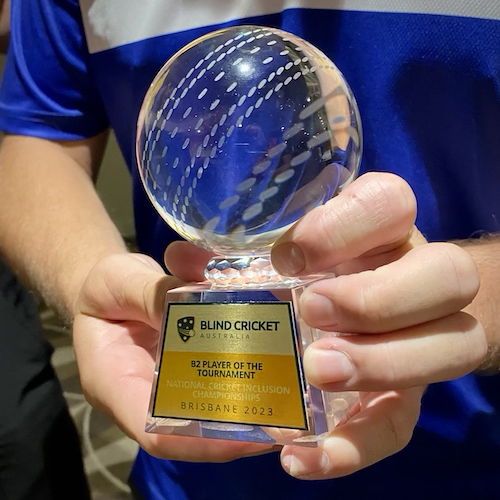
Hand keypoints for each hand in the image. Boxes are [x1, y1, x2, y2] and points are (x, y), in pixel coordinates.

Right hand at [73, 253, 272, 460]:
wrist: (110, 285)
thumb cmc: (104, 285)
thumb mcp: (118, 281)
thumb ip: (152, 292)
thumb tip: (195, 301)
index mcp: (114, 382)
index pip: (157, 432)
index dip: (204, 441)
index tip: (252, 435)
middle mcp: (144, 393)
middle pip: (193, 428)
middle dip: (240, 428)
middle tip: (288, 419)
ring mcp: (168, 383)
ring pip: (210, 407)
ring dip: (250, 406)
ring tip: (291, 399)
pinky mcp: (186, 366)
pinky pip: (215, 379)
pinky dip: (243, 374)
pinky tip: (276, 361)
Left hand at [166, 172, 486, 477]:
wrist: (356, 314)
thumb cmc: (307, 273)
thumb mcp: (269, 255)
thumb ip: (231, 256)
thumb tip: (181, 259)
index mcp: (382, 227)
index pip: (392, 203)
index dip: (346, 227)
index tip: (288, 256)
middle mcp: (416, 274)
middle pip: (447, 274)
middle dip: (378, 297)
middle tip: (312, 311)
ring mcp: (423, 334)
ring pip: (452, 345)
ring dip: (383, 364)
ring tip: (316, 371)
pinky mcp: (405, 392)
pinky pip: (400, 423)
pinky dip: (355, 445)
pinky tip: (300, 455)